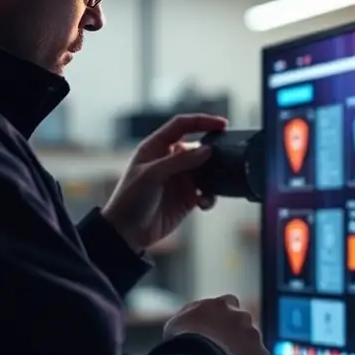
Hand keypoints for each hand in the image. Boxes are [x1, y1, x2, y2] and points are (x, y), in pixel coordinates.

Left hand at [103, 114, 226, 251]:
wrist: (126, 233)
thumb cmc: (130, 199)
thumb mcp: (152, 175)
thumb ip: (180, 161)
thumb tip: (207, 150)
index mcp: (156, 148)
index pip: (181, 126)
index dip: (202, 121)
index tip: (222, 124)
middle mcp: (169, 161)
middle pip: (198, 147)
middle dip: (213, 151)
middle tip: (227, 155)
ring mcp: (179, 179)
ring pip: (205, 170)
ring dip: (213, 176)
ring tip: (213, 185)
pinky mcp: (186, 198)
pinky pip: (206, 192)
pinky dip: (210, 196)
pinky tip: (204, 203)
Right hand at [164, 294, 268, 354]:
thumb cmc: (183, 342)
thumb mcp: (178, 322)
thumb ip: (192, 316)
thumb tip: (193, 320)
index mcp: (222, 304)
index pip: (229, 303)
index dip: (223, 317)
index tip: (217, 329)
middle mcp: (242, 316)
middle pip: (242, 324)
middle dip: (235, 335)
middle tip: (221, 352)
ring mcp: (253, 335)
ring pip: (251, 344)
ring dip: (241, 353)